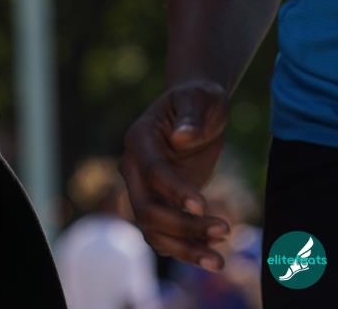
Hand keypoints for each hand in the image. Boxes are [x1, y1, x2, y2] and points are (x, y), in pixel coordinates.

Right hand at [121, 82, 230, 269]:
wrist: (198, 111)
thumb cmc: (200, 100)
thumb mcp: (202, 99)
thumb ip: (192, 116)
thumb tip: (181, 138)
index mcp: (139, 137)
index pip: (151, 171)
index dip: (174, 190)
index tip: (203, 206)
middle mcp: (134, 167)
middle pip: (146, 209)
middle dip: (182, 227)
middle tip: (224, 230)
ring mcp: (144, 189)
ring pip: (153, 232)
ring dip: (185, 249)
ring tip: (220, 260)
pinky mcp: (160, 205)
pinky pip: (166, 238)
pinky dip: (188, 250)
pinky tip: (215, 254)